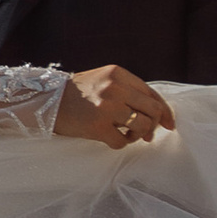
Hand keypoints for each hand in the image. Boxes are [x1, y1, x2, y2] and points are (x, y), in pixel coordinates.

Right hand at [53, 66, 175, 150]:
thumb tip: (158, 117)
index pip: (151, 93)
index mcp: (118, 74)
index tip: (169, 124)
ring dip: (137, 135)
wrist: (47, 101)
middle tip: (147, 134)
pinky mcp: (97, 126)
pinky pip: (122, 142)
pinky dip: (121, 143)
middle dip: (154, 125)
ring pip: (142, 126)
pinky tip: (113, 139)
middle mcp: (114, 88)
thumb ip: (128, 92)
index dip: (164, 111)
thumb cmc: (78, 94)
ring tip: (127, 135)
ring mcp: (106, 107)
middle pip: (152, 110)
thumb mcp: (104, 81)